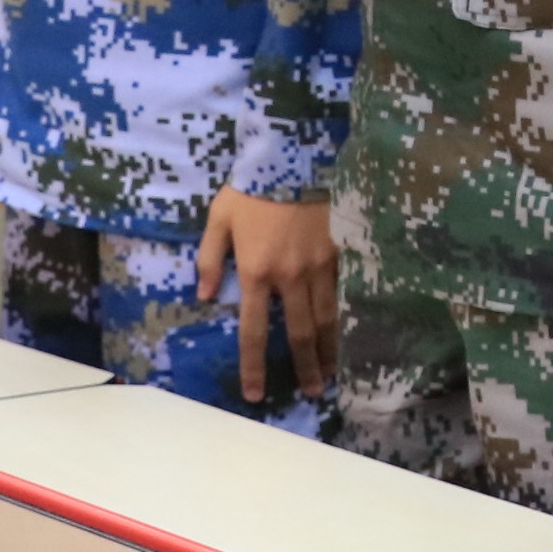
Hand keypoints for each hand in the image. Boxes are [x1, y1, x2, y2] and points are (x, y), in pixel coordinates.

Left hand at [193, 191, 342, 408]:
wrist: (293, 157)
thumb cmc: (251, 189)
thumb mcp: (218, 220)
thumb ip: (209, 259)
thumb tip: (202, 296)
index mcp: (256, 273)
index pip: (253, 331)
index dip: (254, 365)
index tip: (256, 393)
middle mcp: (289, 277)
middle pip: (299, 332)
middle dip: (305, 366)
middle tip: (311, 391)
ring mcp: (319, 266)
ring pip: (327, 317)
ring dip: (330, 349)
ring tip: (333, 372)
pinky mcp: (339, 252)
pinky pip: (343, 292)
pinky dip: (346, 316)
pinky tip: (350, 333)